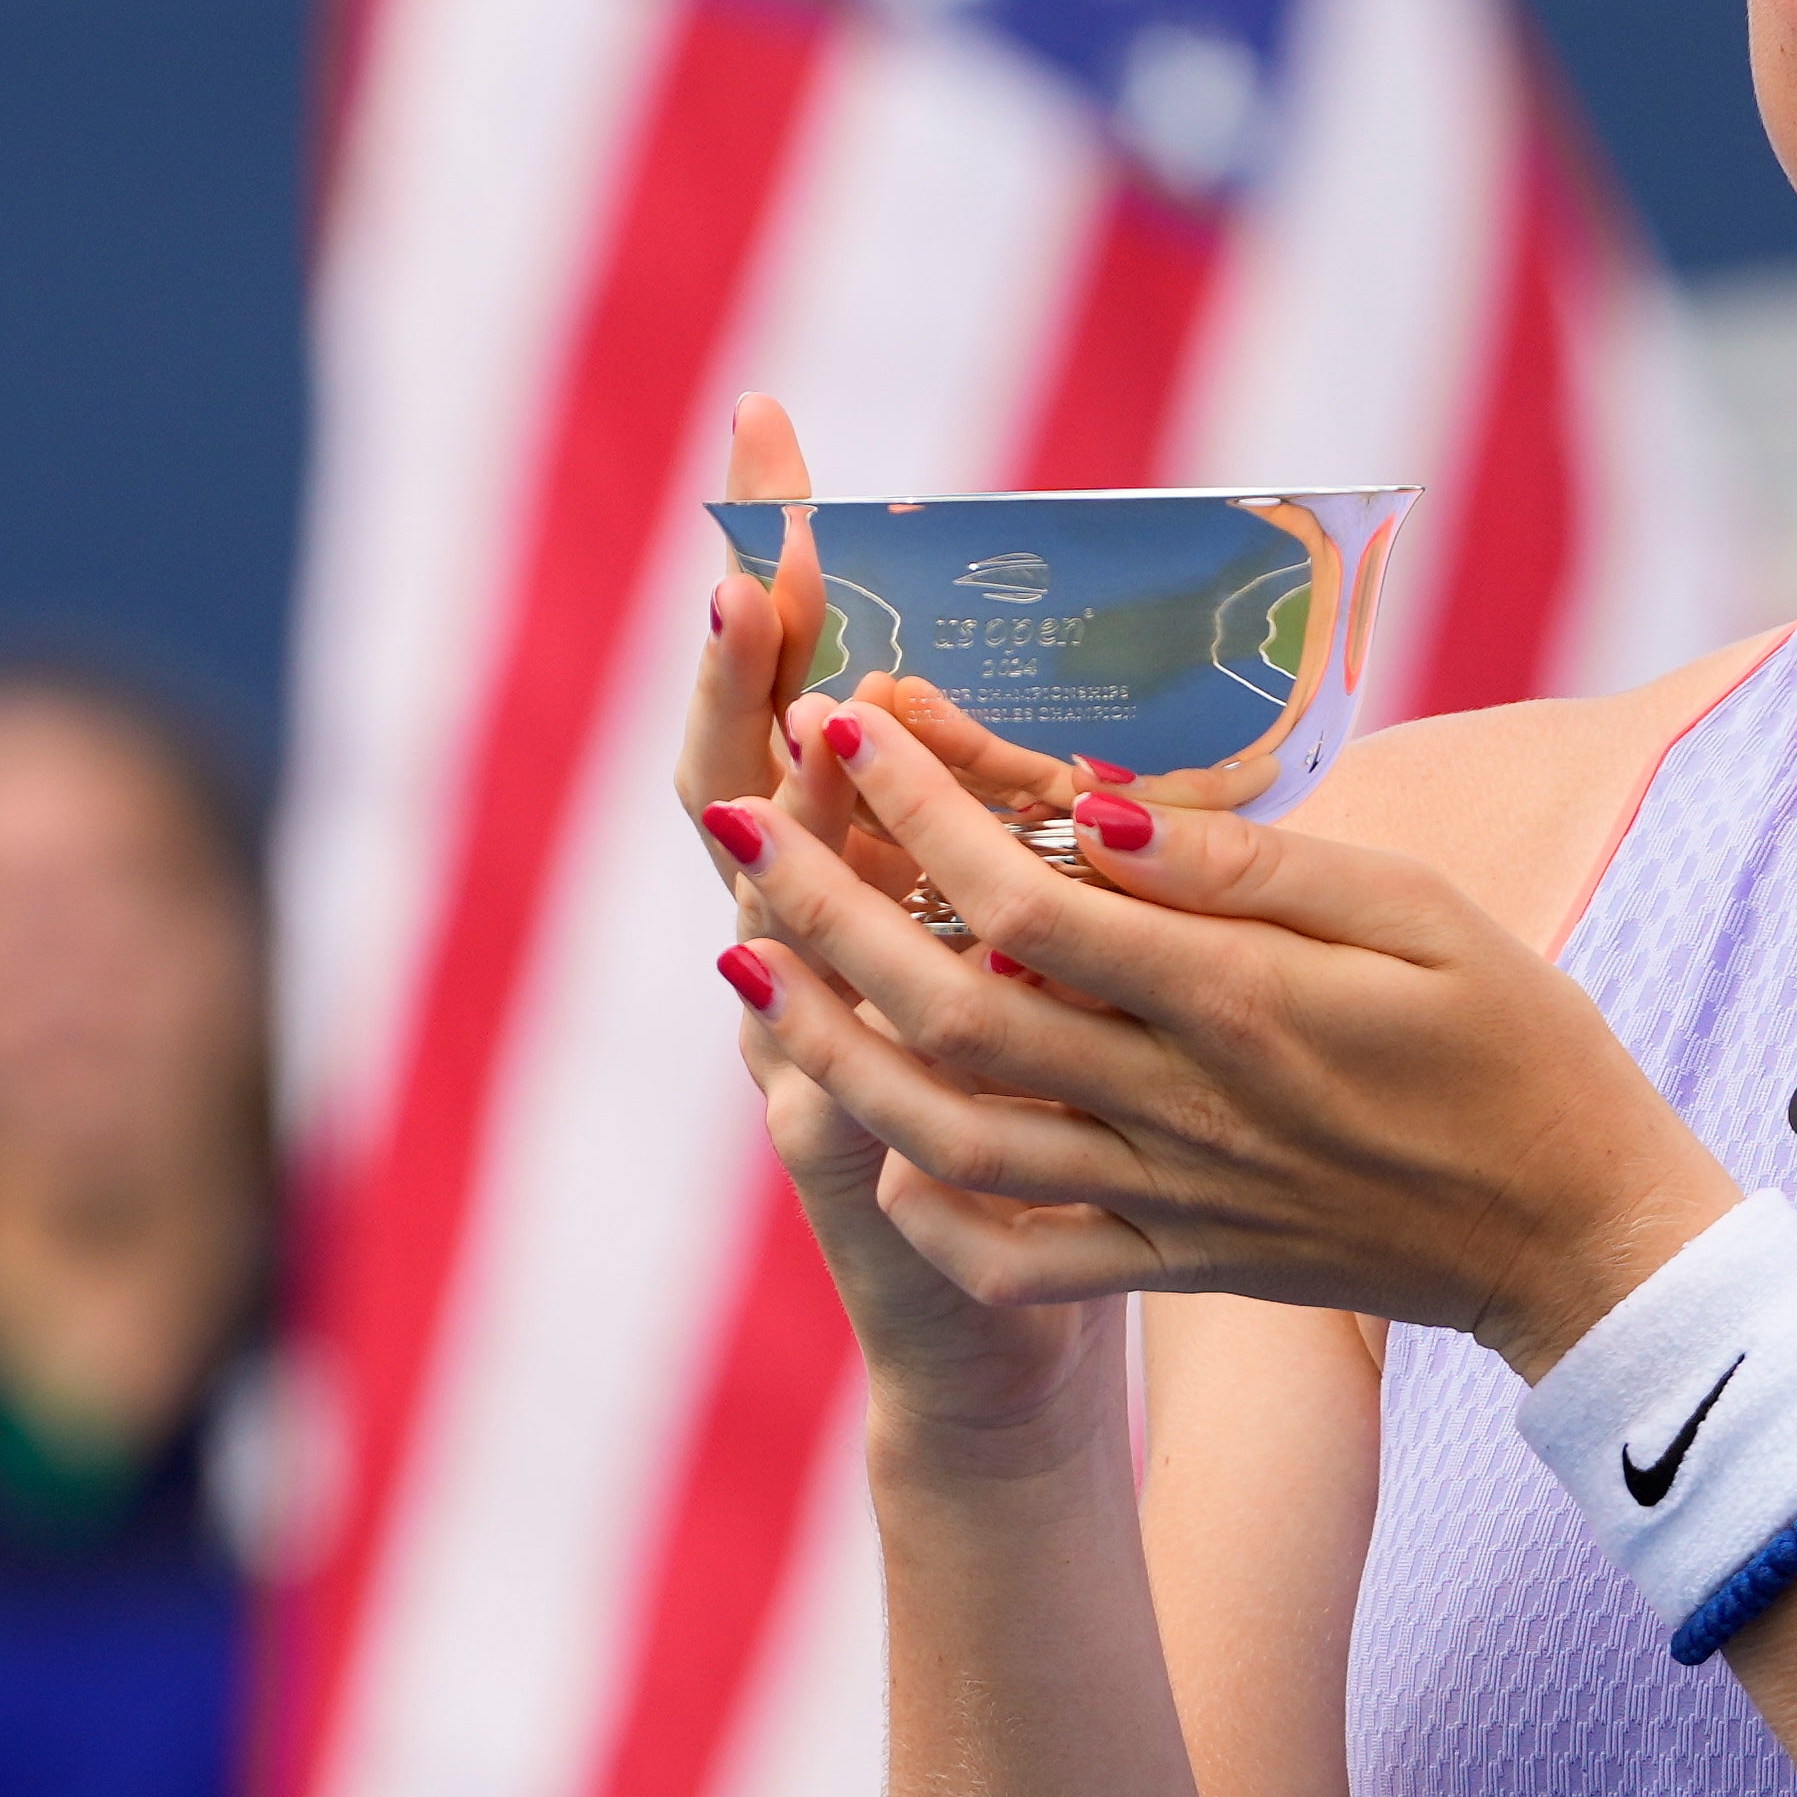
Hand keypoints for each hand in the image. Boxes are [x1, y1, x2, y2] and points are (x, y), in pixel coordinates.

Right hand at [679, 396, 1133, 1440]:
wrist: (1003, 1343)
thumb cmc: (1059, 1111)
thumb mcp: (1050, 947)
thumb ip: (1036, 823)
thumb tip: (1061, 685)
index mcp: (864, 886)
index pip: (804, 700)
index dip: (781, 586)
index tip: (770, 453)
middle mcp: (801, 963)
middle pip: (743, 790)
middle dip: (735, 673)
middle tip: (738, 561)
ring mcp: (801, 1073)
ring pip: (770, 937)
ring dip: (775, 836)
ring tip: (790, 734)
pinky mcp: (847, 1188)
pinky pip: (821, 1111)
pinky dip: (818, 1050)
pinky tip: (806, 978)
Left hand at [699, 687, 1743, 1381]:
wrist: (1575, 1238)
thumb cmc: (1518, 1044)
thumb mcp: (1419, 912)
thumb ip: (1251, 871)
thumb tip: (1098, 816)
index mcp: (1241, 1001)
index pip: (1033, 895)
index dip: (921, 807)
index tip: (850, 717)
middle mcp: (1181, 1106)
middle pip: (953, 1007)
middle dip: (826, 905)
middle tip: (739, 813)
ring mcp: (1169, 1197)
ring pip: (950, 1135)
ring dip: (832, 1046)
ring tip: (749, 960)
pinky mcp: (1179, 1260)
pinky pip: (1020, 1254)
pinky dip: (930, 1209)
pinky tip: (875, 1147)